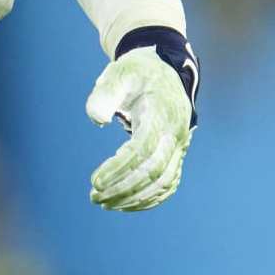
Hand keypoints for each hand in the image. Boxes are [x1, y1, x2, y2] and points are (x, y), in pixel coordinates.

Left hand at [86, 33, 197, 211]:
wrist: (163, 71)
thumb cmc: (137, 73)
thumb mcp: (119, 73)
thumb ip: (105, 93)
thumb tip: (97, 118)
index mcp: (160, 114)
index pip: (142, 150)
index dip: (119, 169)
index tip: (95, 181)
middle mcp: (174, 134)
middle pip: (153, 171)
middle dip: (124, 188)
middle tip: (95, 197)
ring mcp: (179, 146)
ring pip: (163, 182)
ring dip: (134, 198)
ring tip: (104, 203)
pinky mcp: (177, 154)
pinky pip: (168, 184)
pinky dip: (149, 198)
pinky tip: (125, 203)